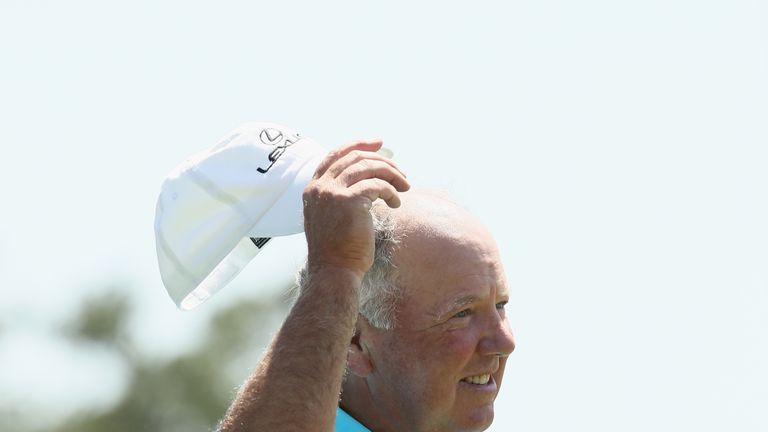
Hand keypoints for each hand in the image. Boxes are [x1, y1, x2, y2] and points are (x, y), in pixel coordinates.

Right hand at [303, 139, 409, 277]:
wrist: (335, 271)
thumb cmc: (339, 249)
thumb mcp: (333, 216)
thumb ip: (342, 195)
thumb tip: (371, 179)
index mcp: (313, 188)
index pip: (335, 155)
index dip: (358, 144)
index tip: (379, 143)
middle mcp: (320, 186)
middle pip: (355, 157)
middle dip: (382, 160)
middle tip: (401, 172)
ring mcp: (333, 192)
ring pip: (368, 167)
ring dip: (392, 174)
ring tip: (405, 187)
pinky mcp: (349, 201)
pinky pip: (378, 185)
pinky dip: (391, 191)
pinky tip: (396, 203)